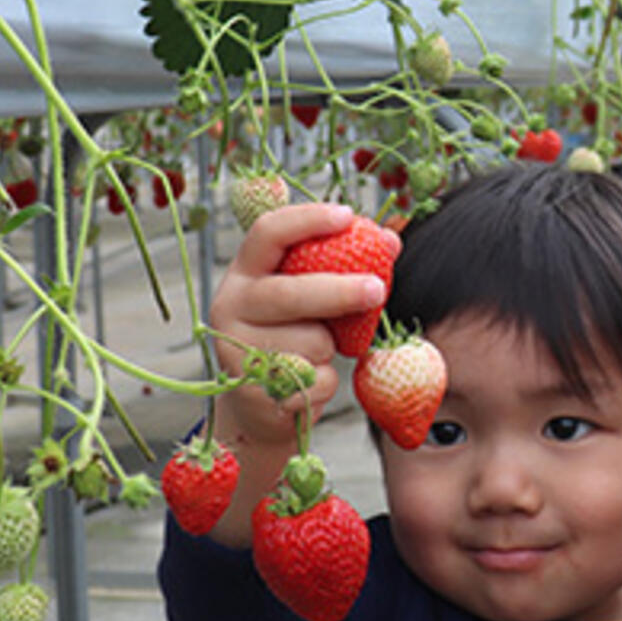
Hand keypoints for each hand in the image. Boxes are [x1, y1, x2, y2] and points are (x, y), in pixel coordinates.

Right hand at [208, 201, 389, 448]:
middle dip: (339, 290)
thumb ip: (341, 271)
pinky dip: (326, 381)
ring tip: (316, 353)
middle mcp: (230, 306)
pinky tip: (308, 382)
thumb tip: (391, 241)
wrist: (260, 405)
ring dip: (330, 348)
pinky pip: (314, 380)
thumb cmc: (293, 338)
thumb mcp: (310, 300)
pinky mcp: (251, 390)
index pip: (267, 233)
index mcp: (245, 273)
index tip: (347, 215)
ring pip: (310, 341)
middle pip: (289, 293)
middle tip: (378, 288)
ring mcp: (236, 349)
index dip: (307, 219)